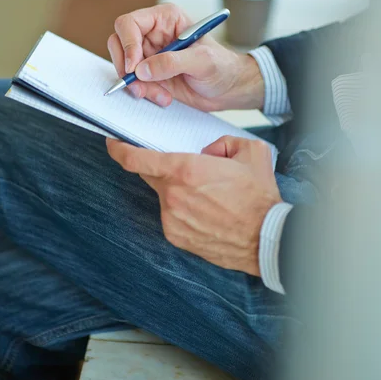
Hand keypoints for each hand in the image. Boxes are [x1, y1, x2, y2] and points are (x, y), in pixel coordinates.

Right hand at [107, 3, 263, 110]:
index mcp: (166, 19)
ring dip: (137, 85)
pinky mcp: (150, 74)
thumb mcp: (203, 61)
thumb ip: (172, 62)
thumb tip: (142, 69)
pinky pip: (134, 82)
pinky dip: (144, 93)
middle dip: (127, 68)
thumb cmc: (222, 67)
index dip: (127, 44)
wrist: (229, 89)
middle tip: (140, 86)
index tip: (134, 67)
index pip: (130, 23)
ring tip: (161, 95)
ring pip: (124, 66)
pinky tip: (164, 97)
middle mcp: (153, 34)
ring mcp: (150, 54)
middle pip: (119, 43)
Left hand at [107, 135, 280, 275]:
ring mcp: (172, 219)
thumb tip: (207, 152)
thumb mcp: (248, 151)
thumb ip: (221, 142)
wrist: (267, 237)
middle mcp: (173, 195)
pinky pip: (171, 215)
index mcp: (185, 170)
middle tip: (183, 169)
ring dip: (177, 190)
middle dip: (160, 168)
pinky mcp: (176, 236)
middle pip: (150, 175)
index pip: (136, 159)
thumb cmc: (258, 197)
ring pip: (164, 196)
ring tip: (208, 196)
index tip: (113, 143)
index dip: (119, 149)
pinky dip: (182, 209)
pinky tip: (206, 211)